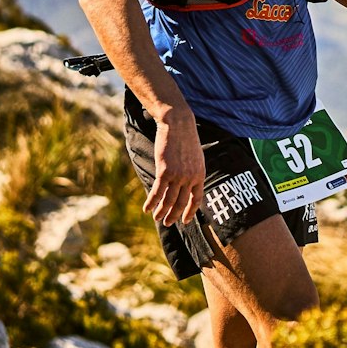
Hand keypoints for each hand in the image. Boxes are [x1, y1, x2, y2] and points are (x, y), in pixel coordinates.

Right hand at [146, 108, 205, 224]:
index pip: (196, 199)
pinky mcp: (165, 171)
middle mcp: (190, 178)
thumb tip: (187, 185)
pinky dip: (151, 203)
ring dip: (161, 212)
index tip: (185, 221)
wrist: (178, 125)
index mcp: (200, 175)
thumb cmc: (185, 140)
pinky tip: (146, 209)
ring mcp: (178, 176)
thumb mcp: (195, 158)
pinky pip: (158, 192)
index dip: (190, 212)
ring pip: (169, 201)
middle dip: (174, 216)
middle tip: (167, 223)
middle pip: (181, 203)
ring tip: (156, 218)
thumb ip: (193, 172)